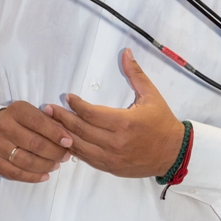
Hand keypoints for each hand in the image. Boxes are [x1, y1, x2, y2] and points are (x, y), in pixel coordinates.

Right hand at [0, 101, 73, 182]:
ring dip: (45, 165)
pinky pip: (16, 174)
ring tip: (56, 165)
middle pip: (34, 143)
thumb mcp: (32, 113)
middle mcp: (4, 127)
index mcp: (16, 111)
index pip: (38, 123)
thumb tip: (67, 136)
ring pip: (26, 161)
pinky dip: (33, 177)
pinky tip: (45, 175)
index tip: (69, 142)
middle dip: (54, 152)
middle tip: (65, 156)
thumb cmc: (19, 122)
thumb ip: (49, 122)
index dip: (56, 134)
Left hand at [46, 49, 184, 177]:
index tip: (67, 98)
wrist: (173, 153)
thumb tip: (125, 52)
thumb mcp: (151, 95)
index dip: (76, 105)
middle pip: (81, 130)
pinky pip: (87, 159)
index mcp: (124, 122)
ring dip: (63, 135)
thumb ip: (135, 74)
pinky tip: (65, 141)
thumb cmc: (162, 122)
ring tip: (49, 125)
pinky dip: (74, 150)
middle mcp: (116, 142)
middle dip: (62, 118)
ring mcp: (112, 158)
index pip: (91, 114)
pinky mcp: (111, 168)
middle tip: (48, 109)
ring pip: (80, 147)